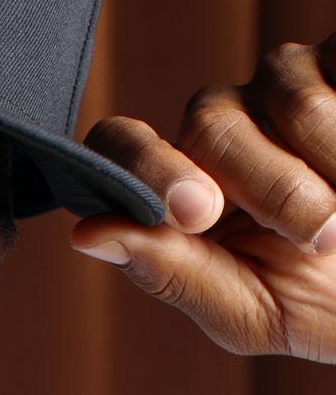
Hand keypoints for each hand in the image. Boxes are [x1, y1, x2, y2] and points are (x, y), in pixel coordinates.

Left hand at [73, 35, 335, 363]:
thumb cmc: (325, 301)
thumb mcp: (248, 310)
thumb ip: (169, 274)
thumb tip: (85, 235)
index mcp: (175, 182)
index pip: (117, 142)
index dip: (147, 166)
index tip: (197, 213)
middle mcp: (217, 124)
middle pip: (208, 122)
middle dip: (270, 186)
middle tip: (318, 236)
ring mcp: (279, 84)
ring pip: (289, 100)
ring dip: (335, 172)